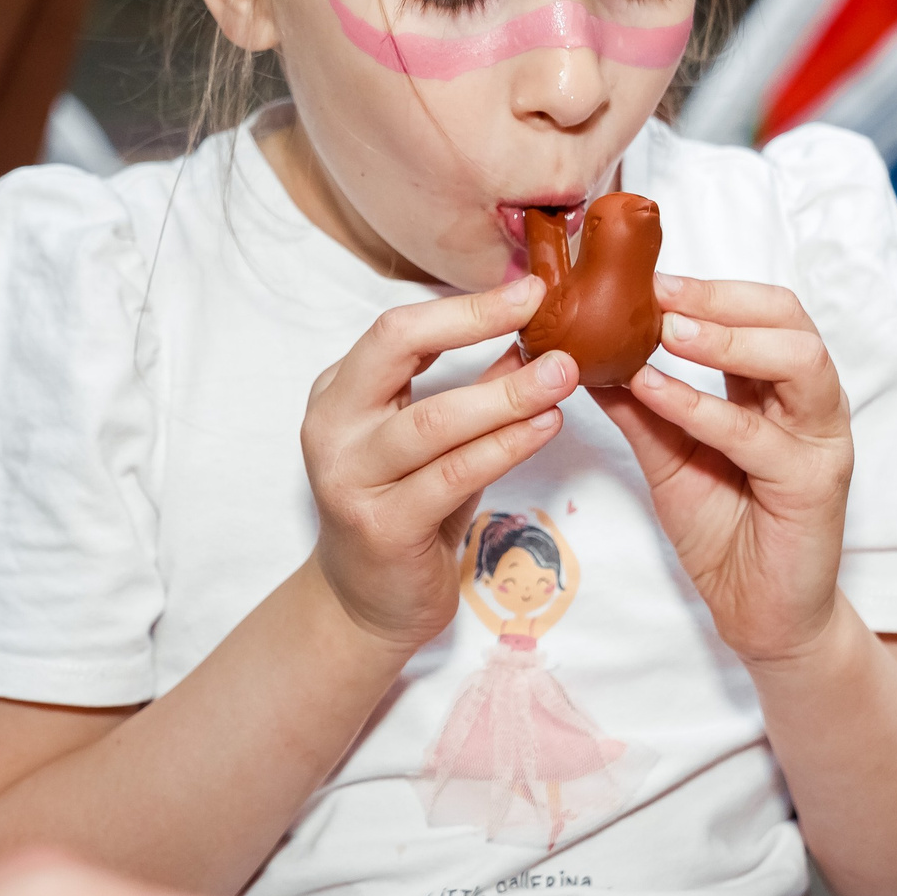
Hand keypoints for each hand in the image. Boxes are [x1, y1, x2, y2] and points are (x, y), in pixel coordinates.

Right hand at [300, 277, 575, 651]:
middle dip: (477, 324)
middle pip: (398, 350)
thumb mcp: (432, 442)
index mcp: (340, 393)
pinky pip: (454, 476)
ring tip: (563, 375)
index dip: (465, 306)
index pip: (397, 328)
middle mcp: (333, 427)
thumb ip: (470, 389)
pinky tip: (545, 427)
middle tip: (545, 312)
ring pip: (435, 420)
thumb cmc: (405, 511)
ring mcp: (350, 478)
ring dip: (507, 394)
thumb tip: (532, 334)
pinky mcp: (382, 527)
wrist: (365, 606)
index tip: (529, 289)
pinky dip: (505, 447)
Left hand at [592, 273, 853, 664]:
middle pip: (788, 319)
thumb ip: (637, 402)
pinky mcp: (813, 485)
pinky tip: (653, 389)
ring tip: (664, 330)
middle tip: (654, 291)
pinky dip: (703, 405)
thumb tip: (581, 351)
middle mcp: (810, 403)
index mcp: (780, 385)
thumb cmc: (722, 526)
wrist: (757, 612)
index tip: (642, 276)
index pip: (761, 310)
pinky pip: (758, 435)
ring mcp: (819, 441)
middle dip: (719, 298)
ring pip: (797, 361)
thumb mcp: (667, 451)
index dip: (706, 288)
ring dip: (726, 338)